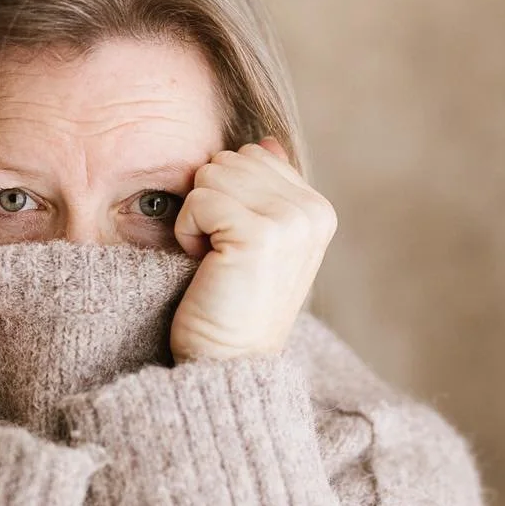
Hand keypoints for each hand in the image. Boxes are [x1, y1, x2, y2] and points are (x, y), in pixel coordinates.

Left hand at [169, 136, 336, 362]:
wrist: (227, 363)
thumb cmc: (233, 304)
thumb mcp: (258, 241)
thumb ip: (266, 190)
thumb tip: (266, 142)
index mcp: (317, 209)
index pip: (251, 155)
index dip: (226, 196)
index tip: (235, 245)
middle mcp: (313, 211)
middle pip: (229, 159)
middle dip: (210, 202)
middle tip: (222, 255)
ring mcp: (291, 221)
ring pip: (211, 174)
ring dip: (197, 217)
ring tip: (215, 260)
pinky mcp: (259, 234)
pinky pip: (197, 199)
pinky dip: (187, 231)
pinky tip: (204, 265)